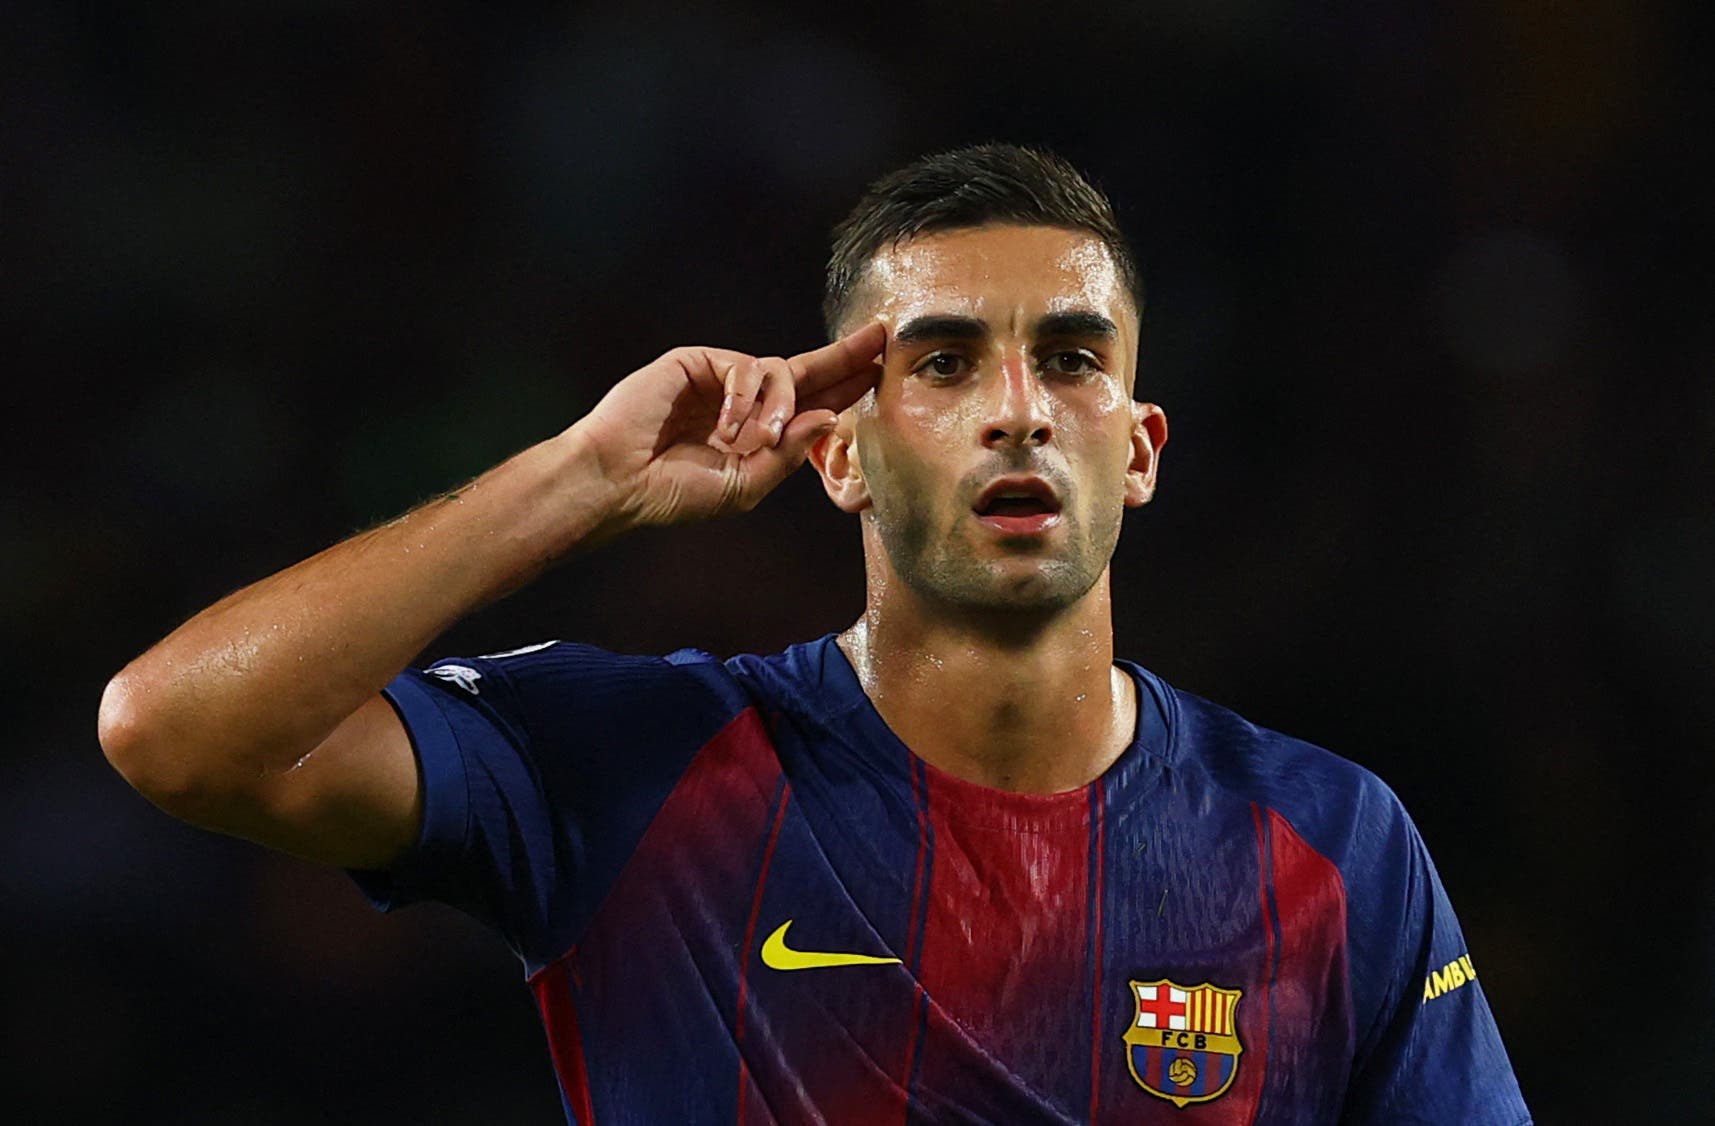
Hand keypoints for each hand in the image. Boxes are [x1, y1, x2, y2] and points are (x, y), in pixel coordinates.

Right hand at [573, 321, 884, 527]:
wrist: (618, 482)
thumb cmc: (673, 493)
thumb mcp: (744, 486)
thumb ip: (787, 455)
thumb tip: (830, 416)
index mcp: (754, 432)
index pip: (809, 402)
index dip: (845, 385)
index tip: (880, 368)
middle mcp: (741, 401)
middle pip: (804, 370)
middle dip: (842, 356)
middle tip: (879, 340)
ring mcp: (718, 379)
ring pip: (777, 372)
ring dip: (776, 408)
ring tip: (754, 440)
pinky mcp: (695, 362)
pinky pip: (743, 367)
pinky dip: (744, 397)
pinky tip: (726, 426)